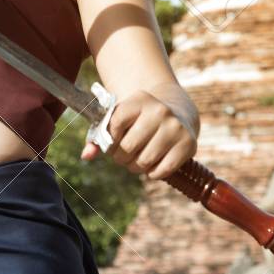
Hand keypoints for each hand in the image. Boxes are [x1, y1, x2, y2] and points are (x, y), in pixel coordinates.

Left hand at [80, 89, 197, 179]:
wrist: (178, 111)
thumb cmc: (141, 119)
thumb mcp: (121, 117)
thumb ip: (100, 135)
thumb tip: (86, 156)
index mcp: (140, 99)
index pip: (114, 124)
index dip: (109, 139)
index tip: (112, 141)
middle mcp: (160, 111)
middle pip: (128, 147)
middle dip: (121, 157)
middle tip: (124, 155)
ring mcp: (175, 127)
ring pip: (144, 162)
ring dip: (136, 167)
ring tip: (137, 159)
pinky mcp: (188, 144)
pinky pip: (161, 171)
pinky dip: (153, 173)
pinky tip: (153, 163)